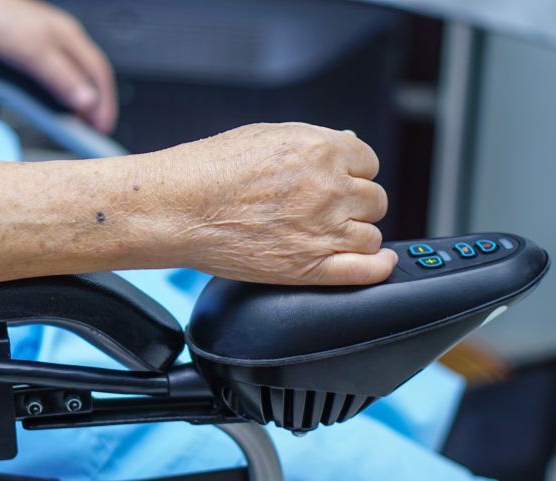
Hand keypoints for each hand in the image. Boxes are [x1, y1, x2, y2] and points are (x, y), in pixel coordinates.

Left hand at [0, 0, 116, 132]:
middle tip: (95, 127)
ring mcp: (49, 38)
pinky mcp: (33, 42)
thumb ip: (63, 78)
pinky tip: (57, 96)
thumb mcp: (34, 55)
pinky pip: (58, 68)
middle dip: (97, 100)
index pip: (99, 72)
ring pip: (75, 69)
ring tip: (79, 117)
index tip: (103, 127)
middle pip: (91, 71)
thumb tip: (89, 102)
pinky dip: (64, 87)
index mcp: (71, 35)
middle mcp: (64, 35)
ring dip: (81, 95)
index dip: (105, 102)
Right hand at [156, 123, 394, 285]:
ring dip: (356, 233)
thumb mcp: (268, 135)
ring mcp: (322, 230)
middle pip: (374, 199)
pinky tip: (376, 262)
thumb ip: (315, 141)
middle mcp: (329, 189)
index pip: (368, 162)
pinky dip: (376, 267)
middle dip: (354, 202)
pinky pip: (364, 270)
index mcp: (322, 150)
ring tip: (328, 233)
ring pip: (371, 234)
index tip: (336, 181)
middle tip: (325, 208)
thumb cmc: (211, 169)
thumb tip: (350, 144)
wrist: (179, 209)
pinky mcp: (309, 267)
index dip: (351, 172)